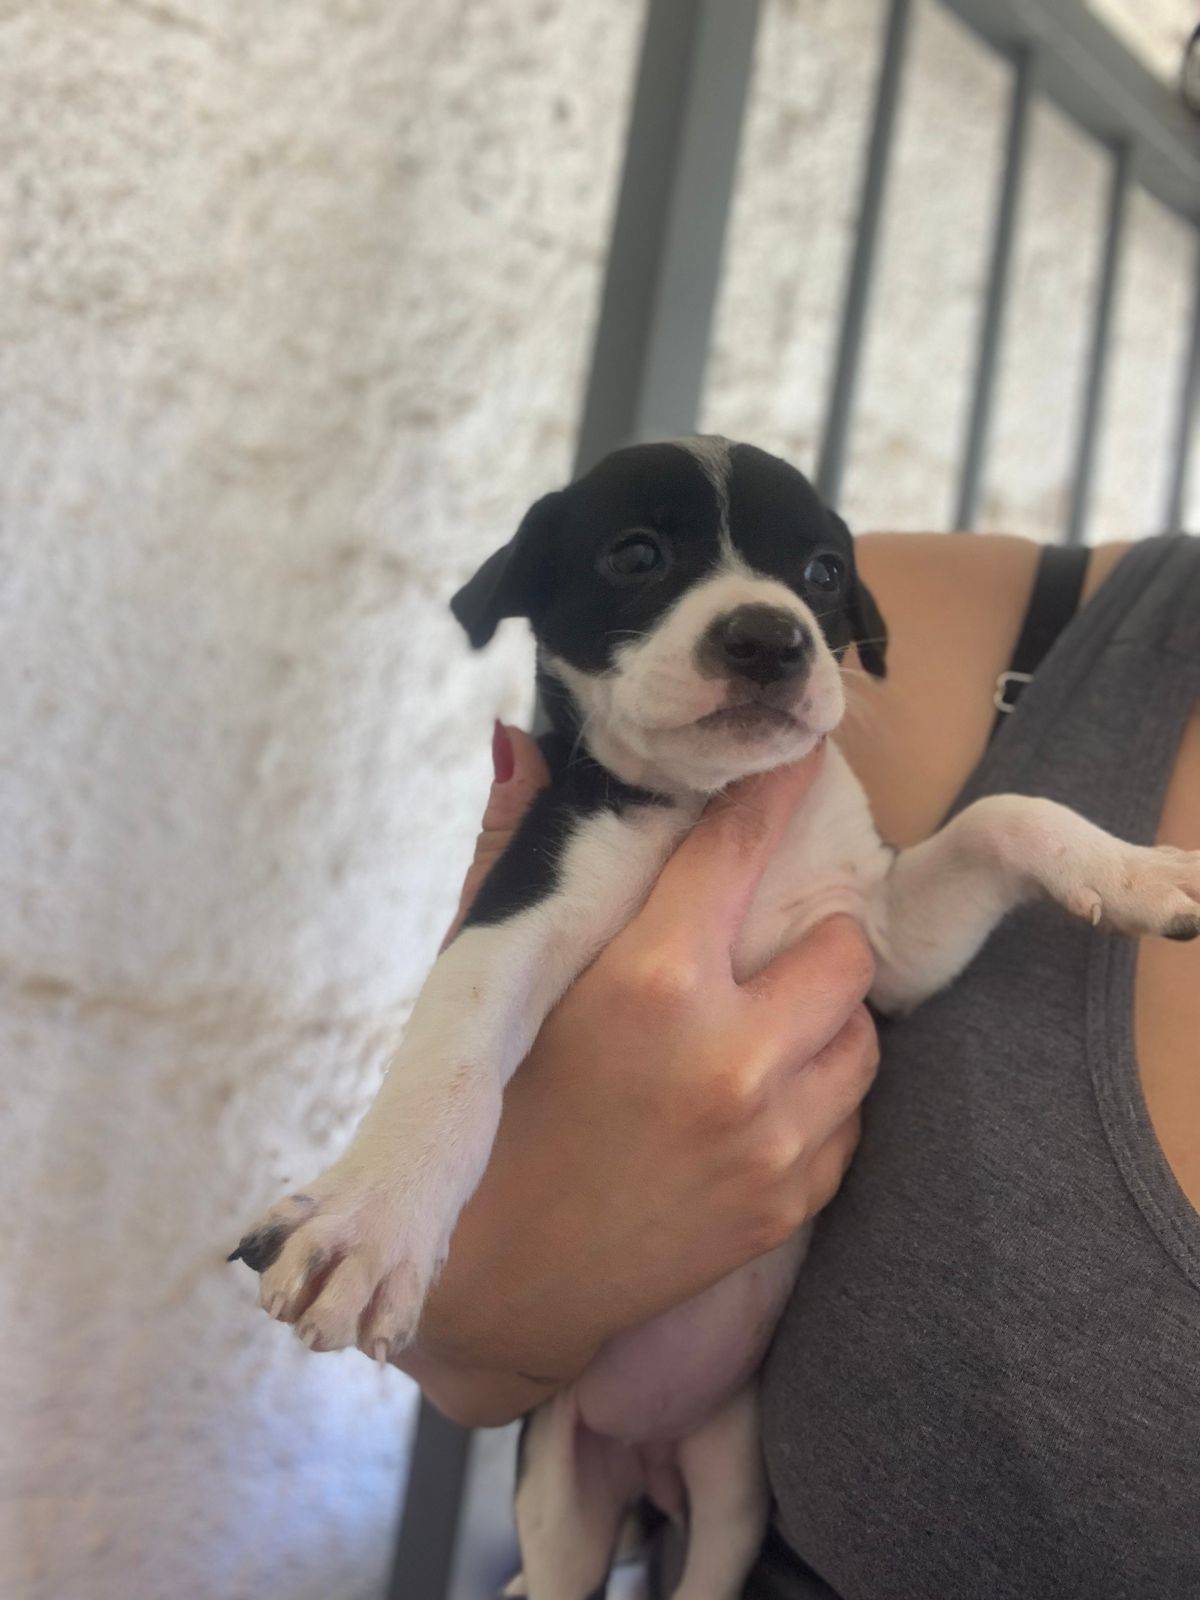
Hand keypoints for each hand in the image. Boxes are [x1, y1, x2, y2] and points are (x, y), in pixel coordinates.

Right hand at [401, 723, 878, 1424]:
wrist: (499, 1282)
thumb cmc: (492, 1112)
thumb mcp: (491, 983)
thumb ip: (507, 855)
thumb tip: (518, 739)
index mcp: (648, 983)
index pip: (740, 848)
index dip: (774, 793)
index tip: (799, 759)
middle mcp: (727, 1055)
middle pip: (842, 948)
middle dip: (812, 935)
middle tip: (770, 944)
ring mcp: (770, 1138)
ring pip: (864, 1034)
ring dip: (827, 1017)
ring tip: (772, 1020)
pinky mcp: (788, 1203)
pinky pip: (853, 1116)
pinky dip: (822, 1093)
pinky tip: (766, 1094)